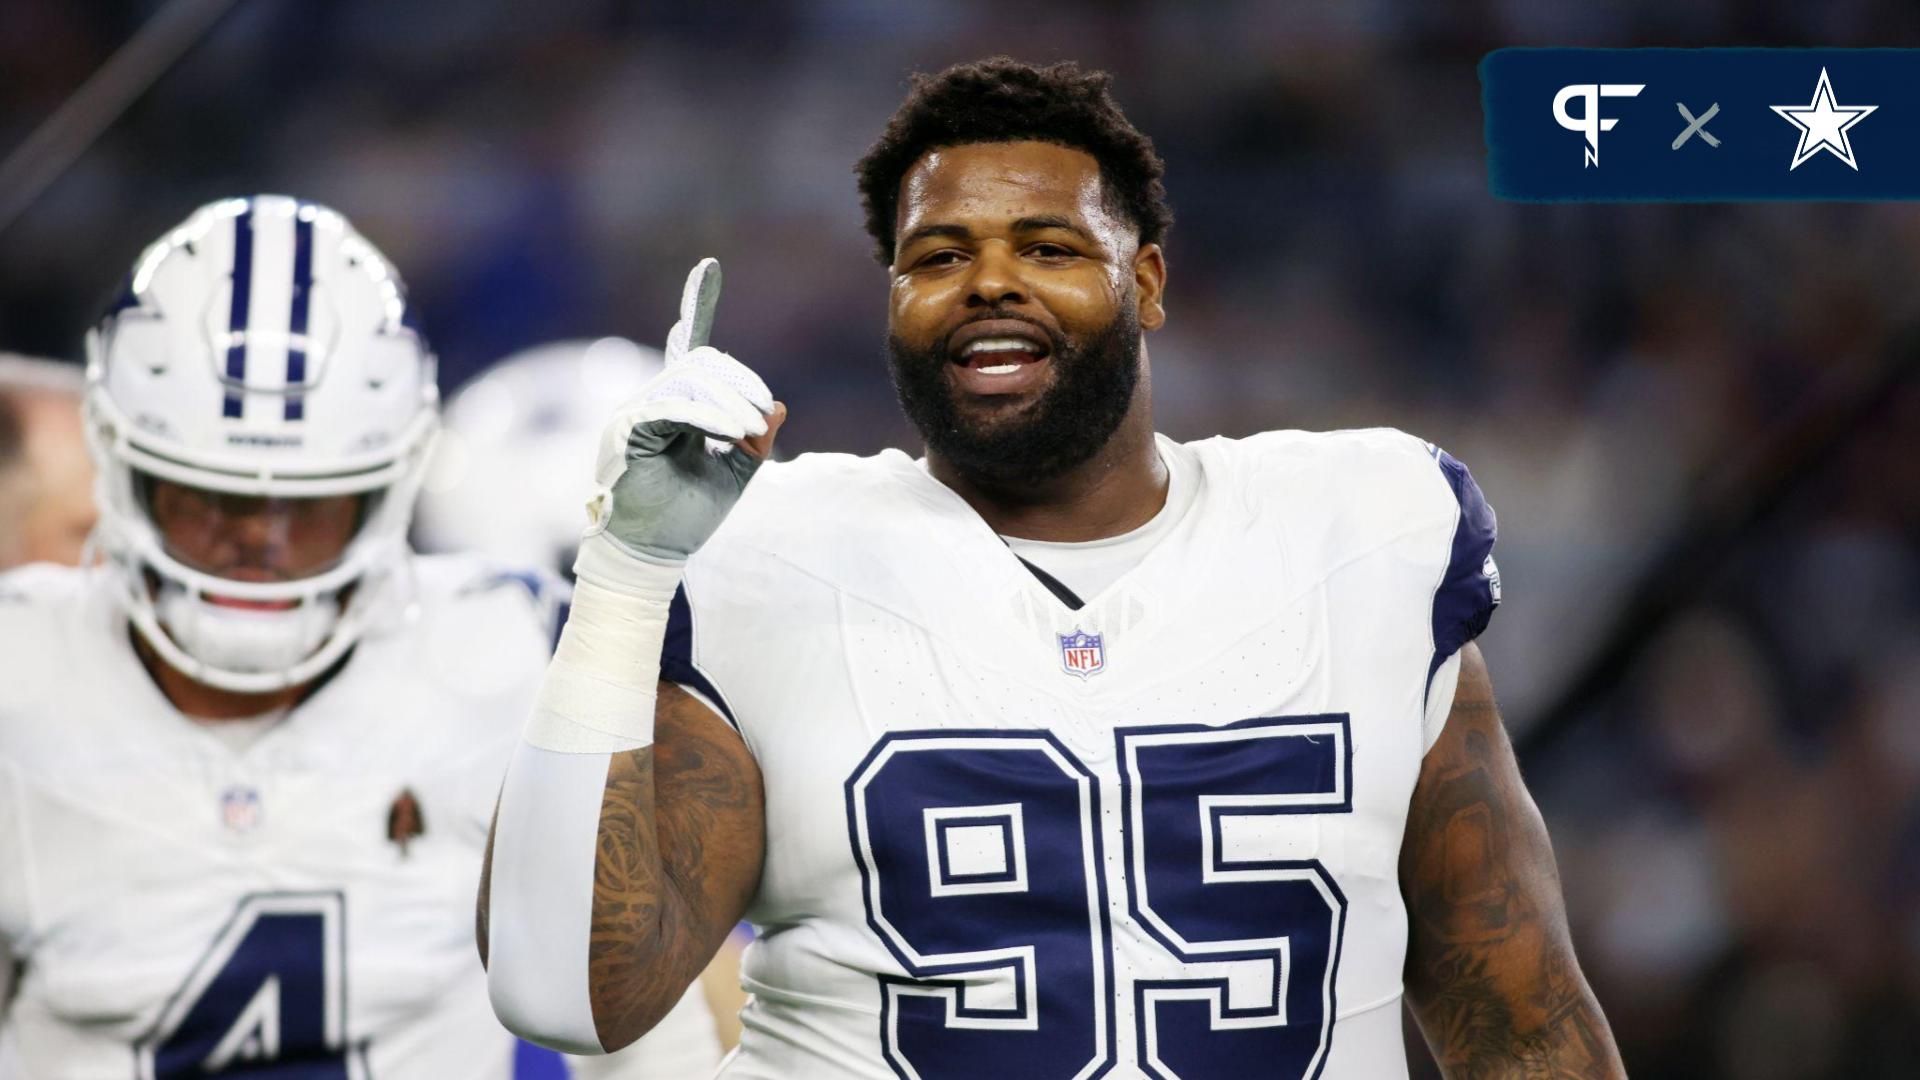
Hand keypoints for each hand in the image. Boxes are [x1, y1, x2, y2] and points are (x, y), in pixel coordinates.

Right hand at [586, 259, 785, 563]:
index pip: (689, 347)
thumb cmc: (688, 518)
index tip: (708, 268)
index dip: (697, 305)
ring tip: (753, 433)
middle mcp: (652, 401)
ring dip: (730, 402)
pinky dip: (708, 416)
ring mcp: (635, 412)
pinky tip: (731, 434)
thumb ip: (756, 440)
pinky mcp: (626, 429)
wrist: (653, 555)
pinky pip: (672, 405)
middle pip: (703, 362)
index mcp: (676, 406)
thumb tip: (776, 406)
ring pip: (690, 378)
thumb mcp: (736, 474)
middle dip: (741, 383)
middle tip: (763, 421)